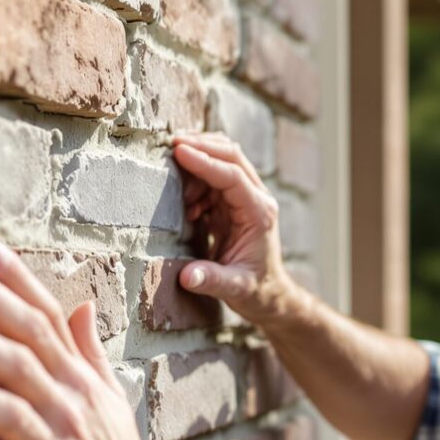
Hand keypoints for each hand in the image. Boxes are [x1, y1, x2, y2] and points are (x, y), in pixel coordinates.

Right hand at [171, 131, 297, 323]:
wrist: (268, 294)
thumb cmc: (255, 291)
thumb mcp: (234, 289)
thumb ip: (211, 280)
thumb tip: (187, 276)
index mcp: (260, 213)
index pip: (232, 175)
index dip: (205, 161)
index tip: (179, 151)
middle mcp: (257, 198)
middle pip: (231, 155)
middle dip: (202, 146)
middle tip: (170, 145)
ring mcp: (247, 197)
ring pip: (223, 161)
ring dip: (197, 165)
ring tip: (178, 194)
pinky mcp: (235, 202)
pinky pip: (215, 177)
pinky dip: (196, 181)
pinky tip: (188, 208)